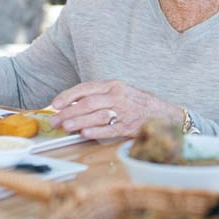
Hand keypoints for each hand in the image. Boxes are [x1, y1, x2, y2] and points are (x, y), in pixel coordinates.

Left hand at [49, 80, 182, 139]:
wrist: (162, 113)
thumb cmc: (136, 103)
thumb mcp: (118, 92)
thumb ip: (98, 96)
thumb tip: (73, 104)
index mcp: (113, 85)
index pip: (86, 88)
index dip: (69, 95)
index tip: (55, 104)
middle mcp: (118, 96)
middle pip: (88, 103)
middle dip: (68, 112)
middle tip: (55, 120)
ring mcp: (124, 111)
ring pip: (97, 115)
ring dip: (79, 121)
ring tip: (65, 127)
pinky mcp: (129, 126)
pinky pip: (110, 129)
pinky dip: (96, 131)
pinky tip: (85, 134)